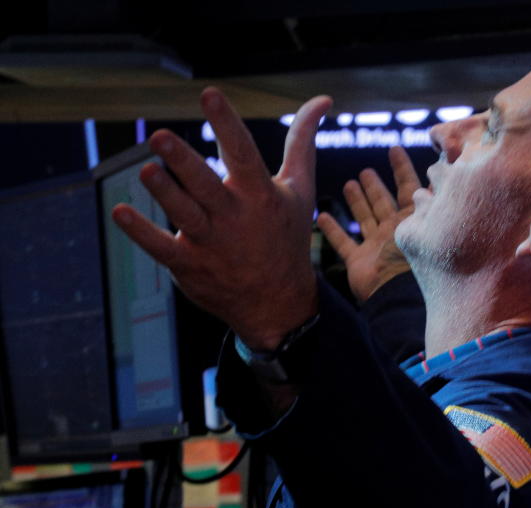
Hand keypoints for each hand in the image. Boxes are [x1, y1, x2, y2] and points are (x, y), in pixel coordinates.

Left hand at [112, 88, 331, 350]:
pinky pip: (161, 248)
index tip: (209, 94)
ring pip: (184, 214)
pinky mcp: (190, 265)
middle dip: (183, 162)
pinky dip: (141, 232)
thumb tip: (322, 99)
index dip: (226, 123)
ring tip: (146, 171)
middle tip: (159, 137)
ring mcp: (211, 243)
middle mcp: (235, 217)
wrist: (279, 302)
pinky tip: (120, 213)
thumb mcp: (299, 188)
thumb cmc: (286, 235)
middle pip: (206, 185)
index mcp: (260, 195)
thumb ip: (301, 142)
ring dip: (164, 193)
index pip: (243, 153)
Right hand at [316, 146, 419, 302]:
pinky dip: (333, 231)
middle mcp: (394, 231)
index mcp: (412, 220)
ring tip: (350, 184)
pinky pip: (343, 243)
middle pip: (383, 203)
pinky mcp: (359, 262)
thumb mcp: (427, 221)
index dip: (402, 168)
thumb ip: (431, 196)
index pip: (409, 187)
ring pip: (365, 219)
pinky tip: (323, 216)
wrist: (398, 294)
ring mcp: (376, 247)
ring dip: (357, 202)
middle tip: (366, 171)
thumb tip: (442, 166)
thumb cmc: (414, 258)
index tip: (394, 148)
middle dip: (376, 187)